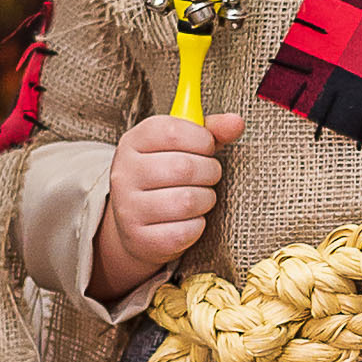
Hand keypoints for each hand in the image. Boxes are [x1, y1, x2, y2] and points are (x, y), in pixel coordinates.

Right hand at [92, 110, 243, 298]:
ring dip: (206, 199)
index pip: (172, 131)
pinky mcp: (141, 238)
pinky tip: (189, 220)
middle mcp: (124, 173)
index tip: (207, 147)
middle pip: (184, 167)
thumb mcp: (184, 148)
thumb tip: (237, 122)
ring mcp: (128, 208)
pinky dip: (197, 226)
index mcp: (133, 142)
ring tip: (200, 197)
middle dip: (210, 172)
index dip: (202, 139)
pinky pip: (186, 230)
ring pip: (187, 201)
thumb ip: (210, 132)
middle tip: (209, 176)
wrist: (138, 226)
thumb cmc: (167, 178)